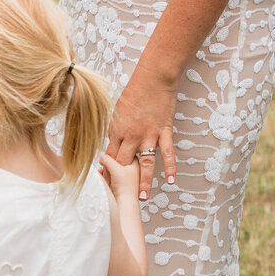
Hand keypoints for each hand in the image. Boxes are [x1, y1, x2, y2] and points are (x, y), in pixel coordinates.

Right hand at [99, 153, 139, 199]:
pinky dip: (106, 176)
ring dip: (106, 171)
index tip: (109, 156)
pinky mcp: (121, 184)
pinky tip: (102, 177)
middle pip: (117, 161)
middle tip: (105, 166)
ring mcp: (127, 178)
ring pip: (114, 170)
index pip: (125, 152)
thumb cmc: (125, 188)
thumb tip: (103, 157)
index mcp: (135, 164)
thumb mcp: (115, 168)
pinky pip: (112, 177)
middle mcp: (132, 170)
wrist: (124, 203)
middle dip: (108, 164)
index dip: (115, 153)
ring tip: (103, 173)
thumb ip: (107, 160)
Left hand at [108, 67, 177, 202]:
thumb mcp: (118, 110)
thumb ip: (116, 128)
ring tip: (142, 198)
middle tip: (119, 197)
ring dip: (143, 182)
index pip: (109, 156)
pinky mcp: (164, 132)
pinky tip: (170, 180)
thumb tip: (113, 140)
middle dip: (120, 181)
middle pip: (124, 164)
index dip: (107, 170)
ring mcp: (148, 135)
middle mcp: (131, 136)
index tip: (104, 183)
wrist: (153, 77)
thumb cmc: (135, 90)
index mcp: (117, 130)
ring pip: (144, 164)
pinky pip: (167, 153)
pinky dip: (170, 167)